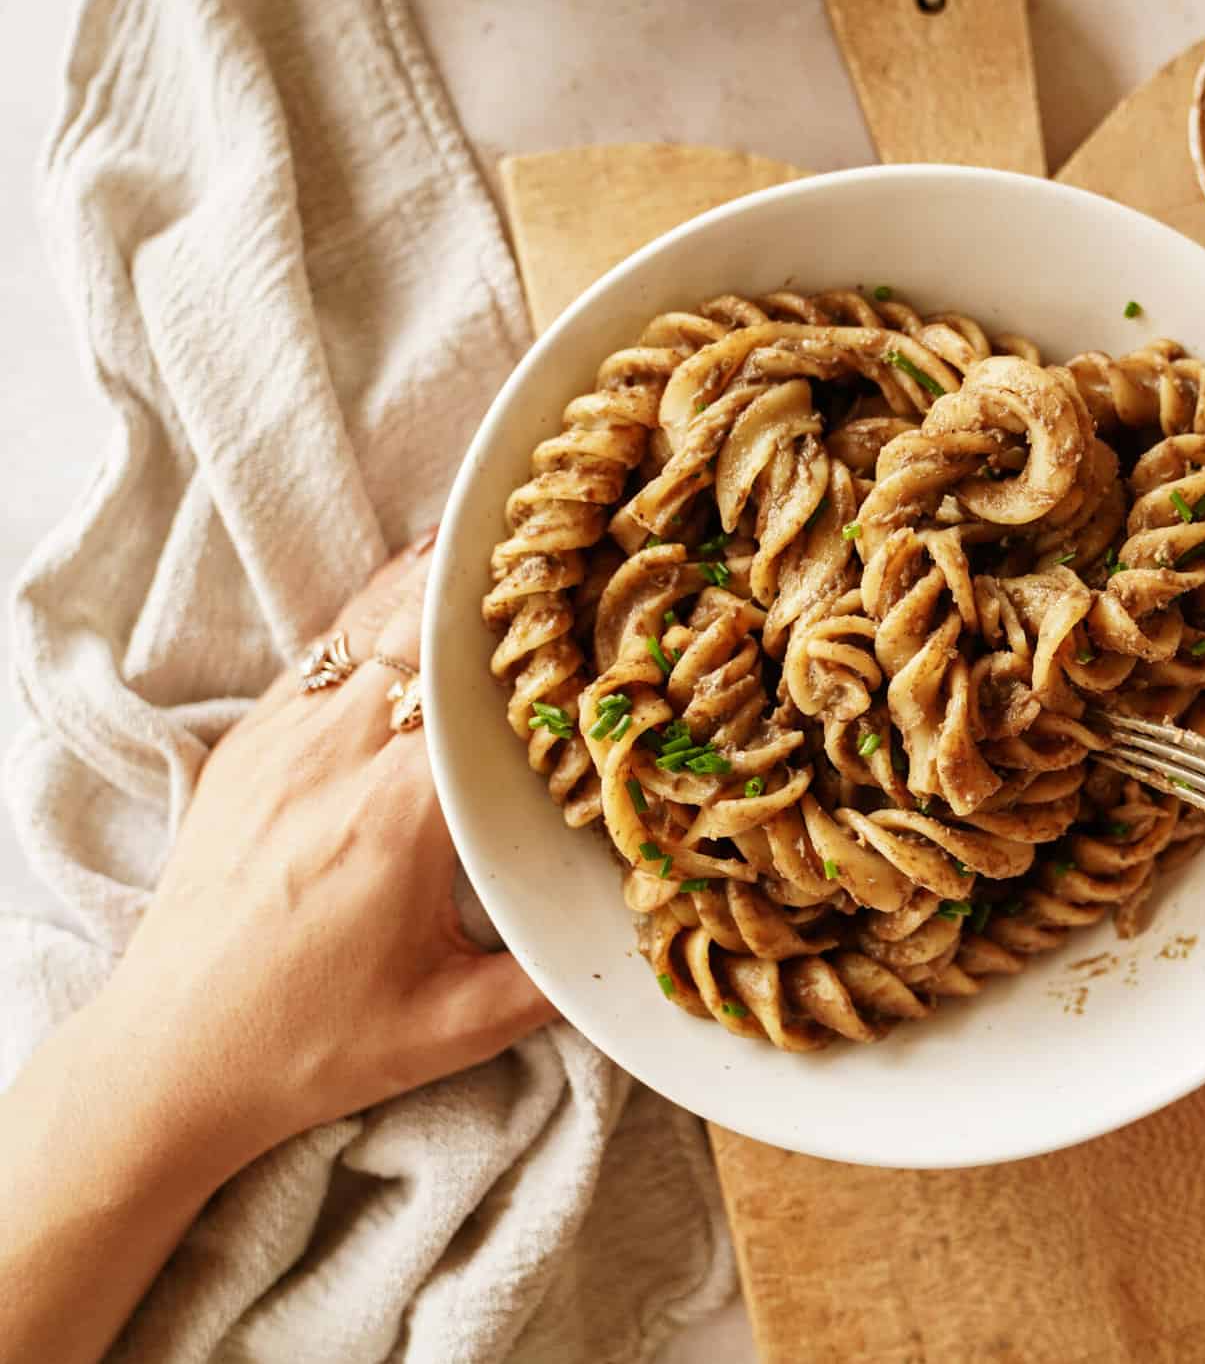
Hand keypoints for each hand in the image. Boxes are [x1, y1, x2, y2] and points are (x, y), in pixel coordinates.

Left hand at [0, 545, 557, 1363]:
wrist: (171, 1056)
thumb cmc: (315, 1045)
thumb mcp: (461, 1026)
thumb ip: (558, 970)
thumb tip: (643, 918)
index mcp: (395, 818)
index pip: (486, 693)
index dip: (549, 652)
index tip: (607, 627)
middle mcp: (332, 759)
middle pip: (429, 629)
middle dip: (502, 590)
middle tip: (574, 554)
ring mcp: (282, 740)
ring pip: (374, 620)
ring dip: (442, 583)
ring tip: (508, 538)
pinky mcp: (250, 743)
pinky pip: (328, 647)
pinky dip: (383, 609)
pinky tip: (423, 581)